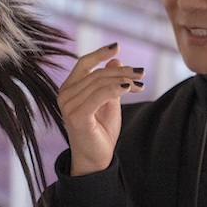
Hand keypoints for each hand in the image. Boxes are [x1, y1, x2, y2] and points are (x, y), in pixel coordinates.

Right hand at [57, 42, 144, 174]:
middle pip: (97, 73)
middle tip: (142, 73)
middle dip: (122, 71)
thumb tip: (116, 60)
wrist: (95, 160)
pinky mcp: (77, 116)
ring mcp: (68, 105)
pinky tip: (128, 87)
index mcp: (69, 89)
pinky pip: (99, 95)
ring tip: (140, 84)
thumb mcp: (108, 101)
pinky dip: (115, 88)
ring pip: (100, 82)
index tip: (117, 46)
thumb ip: (110, 82)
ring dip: (123, 80)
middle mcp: (64, 95)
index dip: (100, 53)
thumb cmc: (100, 132)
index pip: (83, 63)